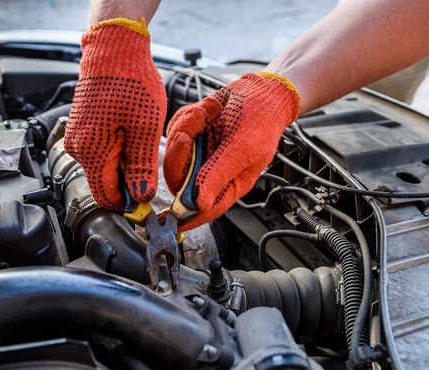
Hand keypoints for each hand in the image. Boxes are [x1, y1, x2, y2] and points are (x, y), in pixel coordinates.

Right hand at [65, 18, 165, 208]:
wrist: (113, 49)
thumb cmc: (130, 82)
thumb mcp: (145, 128)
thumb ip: (142, 167)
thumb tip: (140, 197)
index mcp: (92, 153)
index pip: (107, 197)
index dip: (129, 203)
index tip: (148, 197)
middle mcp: (78, 149)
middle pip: (105, 183)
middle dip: (129, 181)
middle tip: (151, 162)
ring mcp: (78, 138)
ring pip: (104, 168)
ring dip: (125, 164)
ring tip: (142, 141)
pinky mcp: (82, 129)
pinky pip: (100, 152)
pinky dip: (118, 150)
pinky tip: (132, 133)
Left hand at [164, 73, 299, 230]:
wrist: (261, 89)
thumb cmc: (261, 119)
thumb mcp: (242, 148)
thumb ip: (219, 175)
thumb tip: (199, 204)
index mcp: (229, 184)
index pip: (204, 208)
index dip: (185, 217)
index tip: (166, 220)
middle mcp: (211, 172)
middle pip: (180, 179)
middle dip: (179, 156)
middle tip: (185, 135)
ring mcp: (200, 154)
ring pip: (175, 152)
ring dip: (185, 129)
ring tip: (206, 113)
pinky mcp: (192, 136)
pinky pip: (175, 131)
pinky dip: (187, 118)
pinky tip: (207, 110)